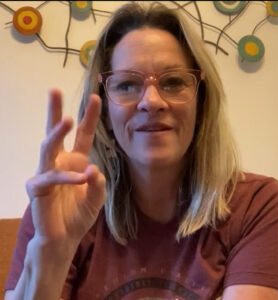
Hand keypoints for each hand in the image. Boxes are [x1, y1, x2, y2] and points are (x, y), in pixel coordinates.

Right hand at [26, 89, 105, 245]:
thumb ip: (98, 183)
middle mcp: (60, 162)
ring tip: (66, 119)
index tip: (97, 97)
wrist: (65, 237)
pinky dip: (68, 177)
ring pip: (48, 147)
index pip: (84, 135)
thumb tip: (92, 168)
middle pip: (57, 132)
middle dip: (55, 111)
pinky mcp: (38, 187)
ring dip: (57, 133)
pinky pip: (52, 177)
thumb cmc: (80, 213)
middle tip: (54, 89)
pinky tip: (81, 178)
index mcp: (76, 160)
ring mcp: (47, 172)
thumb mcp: (97, 197)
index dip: (89, 117)